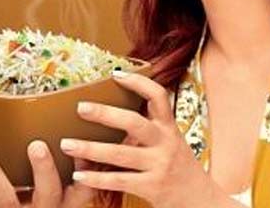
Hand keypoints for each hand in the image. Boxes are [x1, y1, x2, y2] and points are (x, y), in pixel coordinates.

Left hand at [0, 141, 93, 207]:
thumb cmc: (37, 206)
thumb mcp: (59, 198)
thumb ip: (71, 173)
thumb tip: (82, 139)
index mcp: (61, 206)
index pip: (80, 192)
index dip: (84, 172)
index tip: (78, 150)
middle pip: (47, 193)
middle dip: (43, 170)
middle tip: (36, 145)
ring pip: (4, 201)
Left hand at [59, 72, 227, 207]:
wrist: (202, 202)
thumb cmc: (180, 168)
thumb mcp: (172, 142)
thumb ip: (151, 128)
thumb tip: (117, 112)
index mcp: (169, 127)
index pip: (157, 96)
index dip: (138, 82)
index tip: (116, 74)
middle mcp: (165, 143)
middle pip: (134, 123)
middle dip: (105, 114)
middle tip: (80, 108)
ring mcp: (159, 166)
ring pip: (120, 154)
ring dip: (90, 149)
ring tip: (67, 144)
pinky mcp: (152, 188)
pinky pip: (120, 181)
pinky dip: (97, 178)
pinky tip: (79, 176)